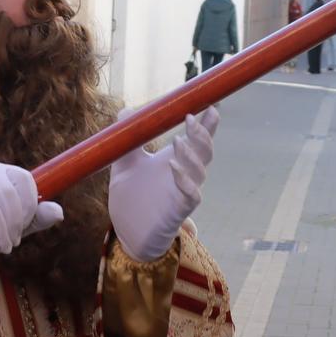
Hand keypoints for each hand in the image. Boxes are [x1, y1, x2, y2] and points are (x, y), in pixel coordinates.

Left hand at [108, 107, 217, 261]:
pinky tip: (173, 167)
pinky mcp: (179, 212)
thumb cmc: (132, 198)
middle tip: (190, 116)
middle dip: (202, 133)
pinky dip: (185, 181)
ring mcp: (184, 193)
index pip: (197, 138)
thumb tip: (127, 111)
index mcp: (175, 160)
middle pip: (205, 151)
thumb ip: (128, 138)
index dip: (207, 122)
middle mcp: (185, 174)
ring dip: (191, 154)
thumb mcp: (125, 164)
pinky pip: (191, 196)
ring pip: (200, 171)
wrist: (128, 233)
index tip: (210, 103)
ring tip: (177, 140)